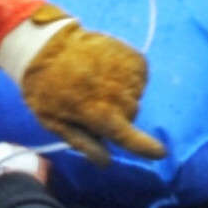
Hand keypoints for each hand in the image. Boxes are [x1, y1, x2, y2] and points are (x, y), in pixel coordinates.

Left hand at [14, 8, 161, 163]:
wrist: (46, 45)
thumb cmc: (46, 87)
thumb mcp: (54, 122)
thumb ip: (83, 143)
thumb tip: (106, 163)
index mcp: (100, 115)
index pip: (130, 138)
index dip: (146, 148)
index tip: (161, 153)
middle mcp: (120, 96)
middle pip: (130, 116)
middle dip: (116, 113)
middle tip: (92, 99)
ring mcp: (128, 74)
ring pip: (135, 96)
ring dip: (120, 93)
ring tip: (96, 80)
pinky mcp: (133, 57)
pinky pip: (139, 76)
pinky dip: (128, 76)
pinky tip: (108, 69)